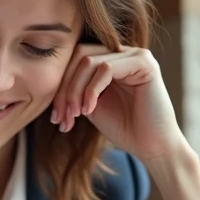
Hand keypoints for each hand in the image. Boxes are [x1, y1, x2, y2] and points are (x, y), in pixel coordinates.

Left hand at [49, 43, 199, 199]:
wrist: (152, 147)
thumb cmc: (124, 128)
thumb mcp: (89, 105)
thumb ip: (74, 89)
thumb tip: (47, 82)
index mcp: (111, 60)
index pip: (75, 59)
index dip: (60, 85)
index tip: (56, 117)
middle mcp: (123, 52)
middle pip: (79, 56)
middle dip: (64, 88)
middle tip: (60, 117)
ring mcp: (135, 55)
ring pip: (89, 61)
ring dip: (75, 91)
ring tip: (74, 116)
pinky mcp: (144, 63)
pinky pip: (106, 68)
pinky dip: (91, 90)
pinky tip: (89, 110)